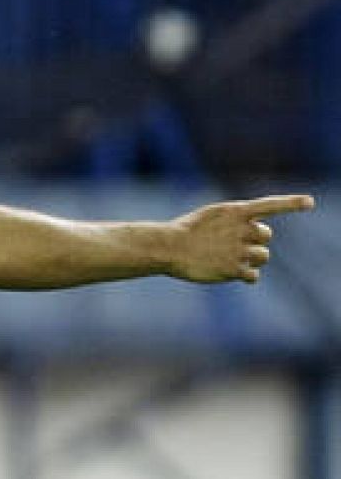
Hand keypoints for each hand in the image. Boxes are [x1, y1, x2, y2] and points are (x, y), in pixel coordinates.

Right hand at [168, 194, 314, 283]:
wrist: (168, 248)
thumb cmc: (186, 231)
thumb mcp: (211, 216)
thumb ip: (236, 221)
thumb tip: (260, 234)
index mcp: (236, 211)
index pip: (270, 205)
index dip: (292, 203)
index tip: (310, 203)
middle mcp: (241, 229)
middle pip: (266, 236)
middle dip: (256, 241)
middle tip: (236, 245)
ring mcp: (239, 249)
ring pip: (262, 256)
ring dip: (252, 259)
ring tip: (231, 259)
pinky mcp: (234, 269)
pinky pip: (253, 274)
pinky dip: (246, 275)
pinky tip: (232, 273)